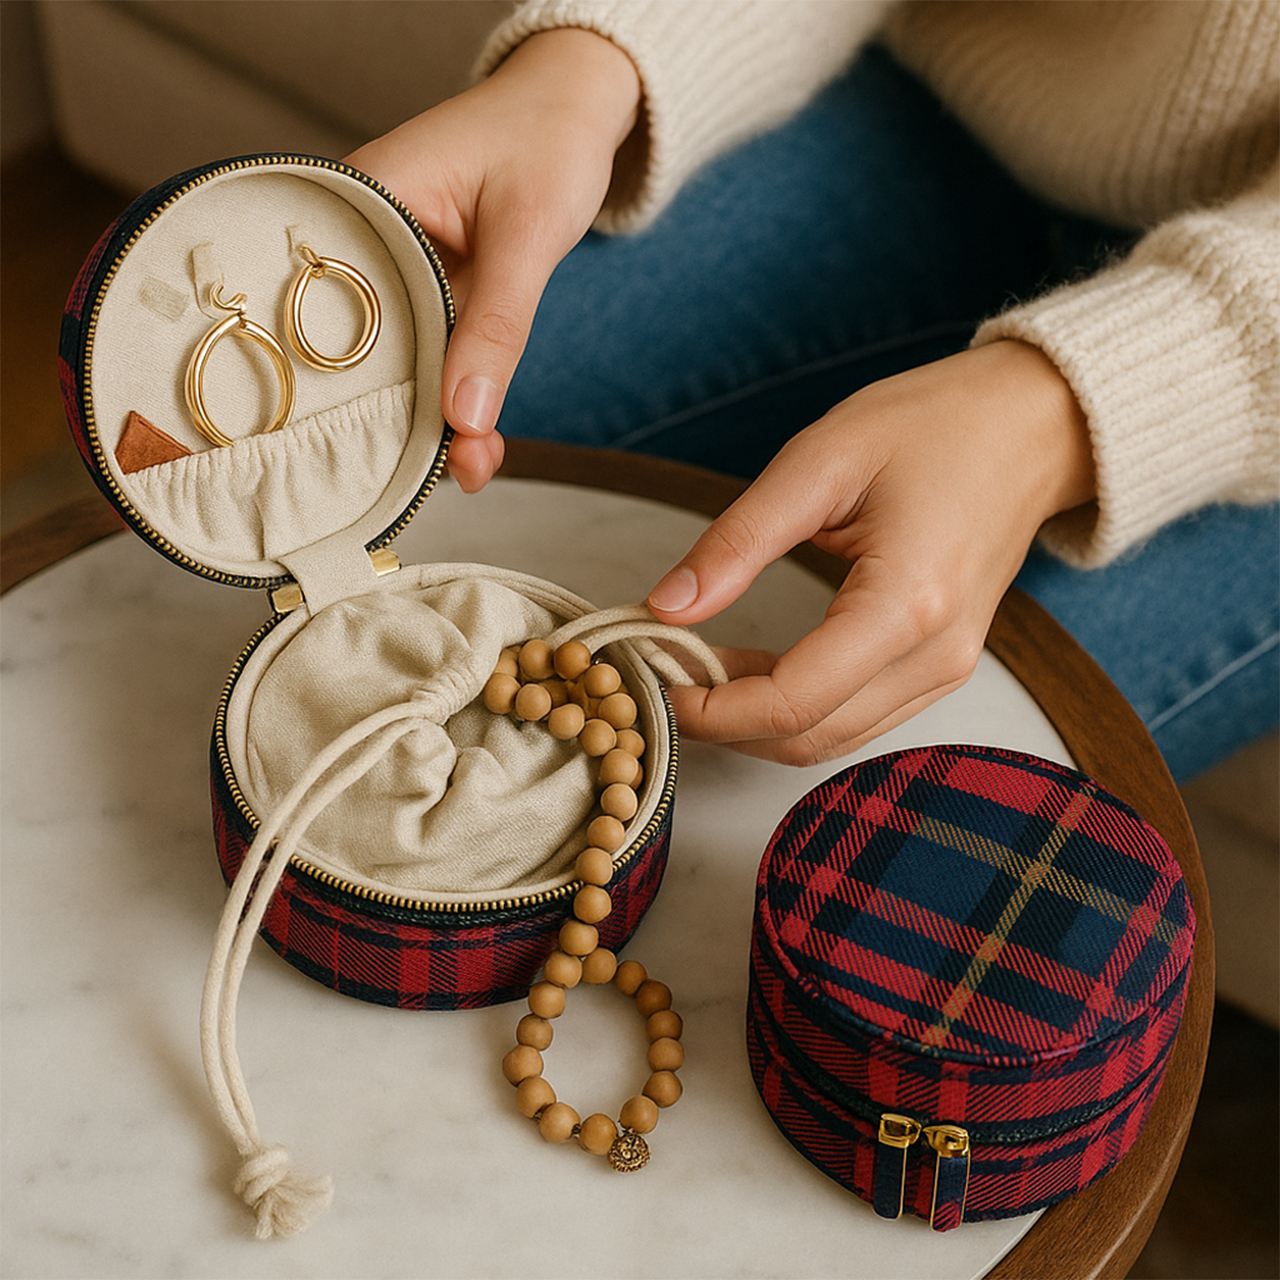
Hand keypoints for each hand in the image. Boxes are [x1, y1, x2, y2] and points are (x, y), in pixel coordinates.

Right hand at [345, 30, 640, 490]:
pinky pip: (430, 352)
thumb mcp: (527, 233)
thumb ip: (496, 324)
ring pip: (399, 358)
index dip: (349, 387)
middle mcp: (362, 241)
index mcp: (362, 204)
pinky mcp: (425, 291)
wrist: (576, 109)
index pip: (329, 309)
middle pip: (358, 346)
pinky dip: (455, 394)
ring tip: (470, 469)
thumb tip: (465, 417)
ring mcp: (392, 270)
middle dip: (400, 417)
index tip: (376, 451)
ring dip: (434, 415)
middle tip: (440, 473)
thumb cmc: (546, 139)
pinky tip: (478, 443)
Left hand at [645, 341, 1096, 764]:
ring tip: (698, 667)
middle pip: (809, 738)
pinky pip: (857, 716)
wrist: (1030, 427)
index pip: (793, 701)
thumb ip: (739, 541)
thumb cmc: (934, 427)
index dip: (713, 708)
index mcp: (906, 604)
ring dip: (756, 720)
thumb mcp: (819, 462)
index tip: (656, 677)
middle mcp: (936, 655)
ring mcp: (946, 669)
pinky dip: (796, 707)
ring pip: (831, 738)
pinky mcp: (942, 667)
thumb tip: (667, 606)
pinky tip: (753, 667)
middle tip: (663, 674)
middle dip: (724, 723)